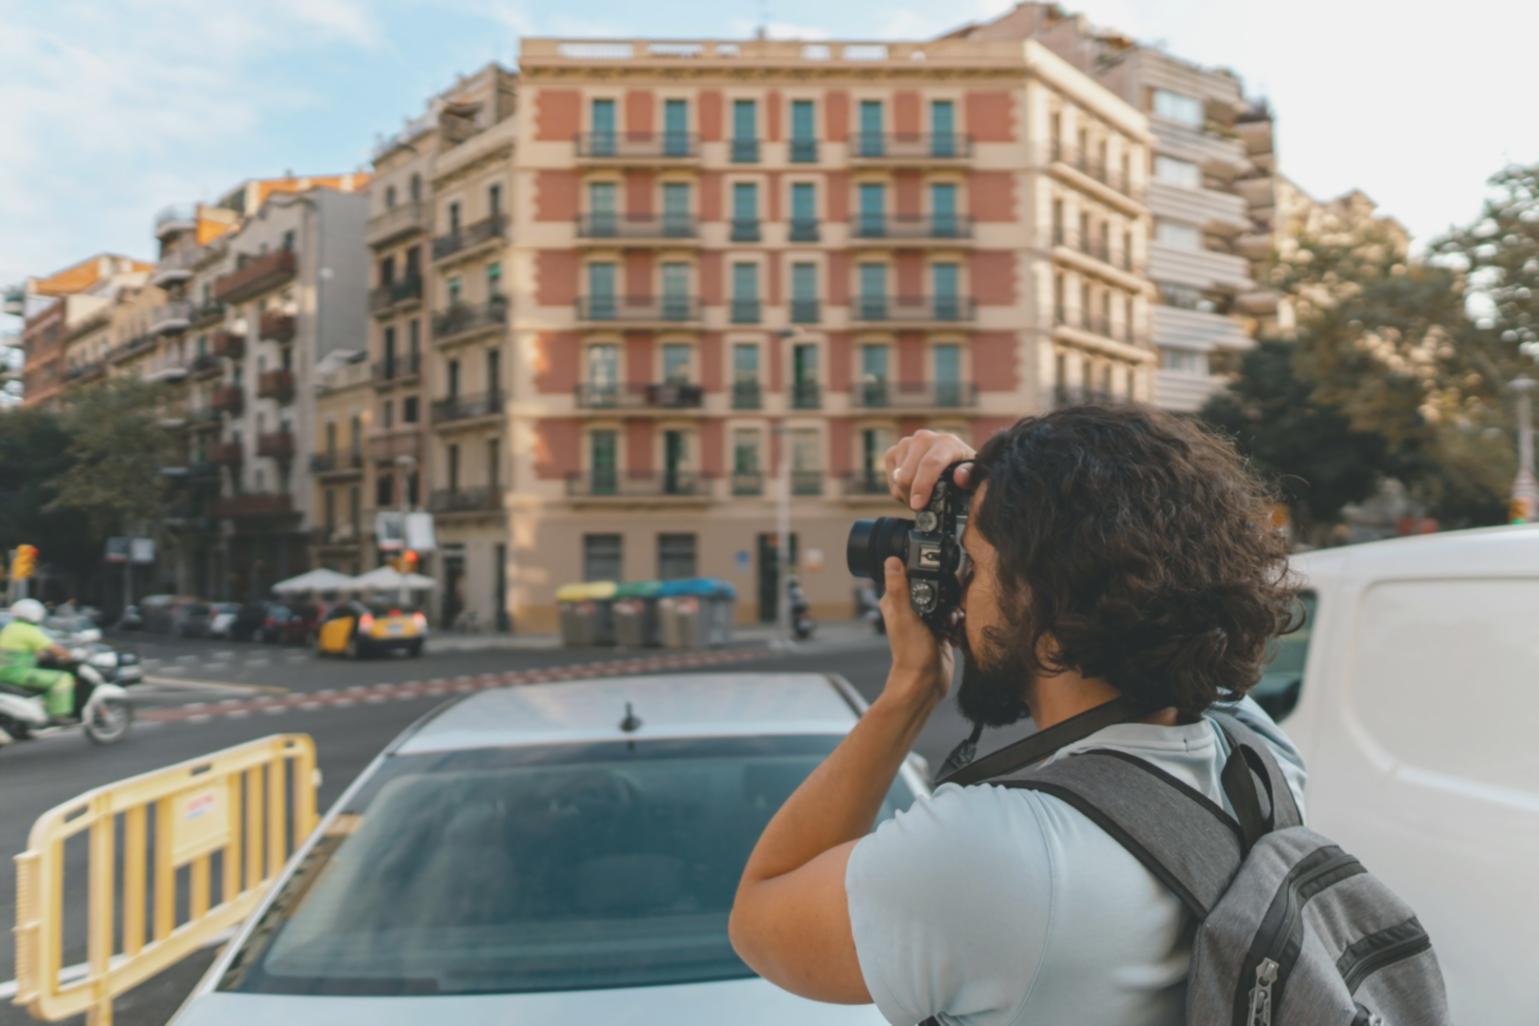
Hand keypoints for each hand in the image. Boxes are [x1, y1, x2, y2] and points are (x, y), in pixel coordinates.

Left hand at [878, 557, 952, 709]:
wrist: (926, 683)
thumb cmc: (911, 654)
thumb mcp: (906, 616)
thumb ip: (899, 589)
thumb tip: (891, 561)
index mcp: (896, 602)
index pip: (908, 574)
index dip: (923, 570)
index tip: (936, 574)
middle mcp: (910, 609)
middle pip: (932, 586)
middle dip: (945, 592)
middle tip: (947, 607)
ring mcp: (926, 620)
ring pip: (946, 601)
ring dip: (953, 609)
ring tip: (950, 622)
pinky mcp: (940, 631)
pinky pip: (954, 617)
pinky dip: (958, 623)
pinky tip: (954, 633)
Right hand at [883, 429, 977, 510]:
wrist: (951, 461)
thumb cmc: (963, 470)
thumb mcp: (973, 475)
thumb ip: (970, 476)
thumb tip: (960, 477)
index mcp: (946, 442)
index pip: (930, 464)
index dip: (922, 486)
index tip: (918, 505)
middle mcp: (924, 438)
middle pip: (908, 474)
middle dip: (912, 497)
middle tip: (923, 507)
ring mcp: (907, 443)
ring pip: (898, 478)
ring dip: (906, 494)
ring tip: (921, 496)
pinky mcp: (894, 451)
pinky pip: (890, 477)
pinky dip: (898, 489)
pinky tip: (912, 488)